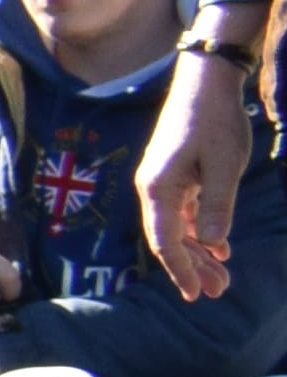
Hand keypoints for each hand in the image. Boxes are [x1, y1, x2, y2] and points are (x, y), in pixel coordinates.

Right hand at [144, 47, 260, 298]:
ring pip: (178, 228)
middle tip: (218, 291)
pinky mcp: (175, 176)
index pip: (165, 241)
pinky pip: (185, 213)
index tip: (196, 293)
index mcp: (158, 189)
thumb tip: (212, 243)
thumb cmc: (215, 121)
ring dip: (199, 252)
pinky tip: (219, 247)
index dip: (181, 270)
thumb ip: (217, 205)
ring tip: (222, 276)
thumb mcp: (224, 165)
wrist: (205, 83)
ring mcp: (163, 183)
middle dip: (193, 267)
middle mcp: (153, 189)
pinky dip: (201, 231)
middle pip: (170, 239)